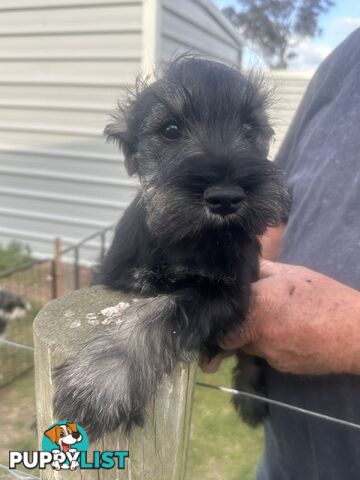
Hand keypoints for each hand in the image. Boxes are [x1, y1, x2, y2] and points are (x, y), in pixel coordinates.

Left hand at [201, 260, 359, 374]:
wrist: (356, 335)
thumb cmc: (324, 297)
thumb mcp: (292, 274)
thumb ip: (261, 270)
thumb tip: (241, 268)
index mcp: (258, 307)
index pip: (221, 320)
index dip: (218, 317)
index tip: (219, 312)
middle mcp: (258, 335)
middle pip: (230, 336)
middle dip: (233, 328)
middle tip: (244, 316)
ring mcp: (270, 355)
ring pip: (248, 347)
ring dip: (251, 336)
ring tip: (270, 322)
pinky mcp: (281, 368)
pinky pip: (266, 356)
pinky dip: (269, 346)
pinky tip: (286, 335)